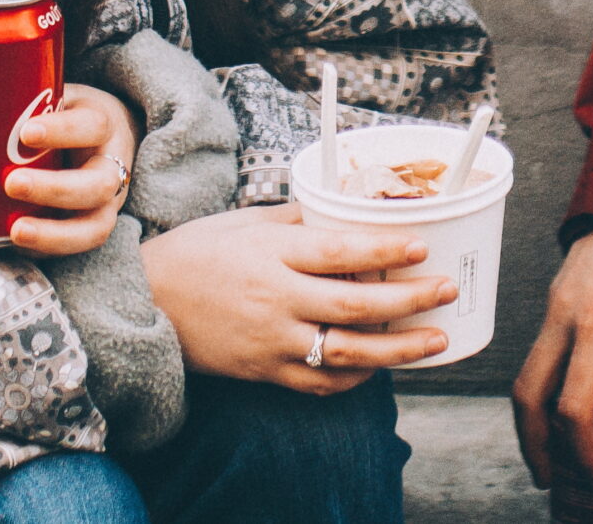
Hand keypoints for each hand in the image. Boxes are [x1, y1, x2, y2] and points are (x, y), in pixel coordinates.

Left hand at [4, 83, 138, 255]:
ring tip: (15, 231)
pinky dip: (45, 249)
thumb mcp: (55, 97)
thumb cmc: (65, 117)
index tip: (26, 132)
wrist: (100, 140)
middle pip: (99, 184)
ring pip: (95, 227)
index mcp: (103, 125)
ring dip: (54, 233)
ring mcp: (106, 203)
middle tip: (11, 183)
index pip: (93, 125)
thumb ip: (24, 98)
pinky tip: (13, 244)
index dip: (63, 131)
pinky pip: (74, 247)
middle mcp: (111, 167)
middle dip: (54, 189)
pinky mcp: (91, 227)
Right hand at [139, 204, 456, 393]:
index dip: (385, 250)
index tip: (422, 246)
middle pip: (355, 305)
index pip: (339, 251)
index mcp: (272, 254)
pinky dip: (355, 378)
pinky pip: (319, 383)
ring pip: (346, 352)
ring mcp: (271, 342)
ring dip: (398, 350)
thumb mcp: (246, 222)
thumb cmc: (198, 252)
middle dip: (409, 300)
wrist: (145, 302)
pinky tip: (381, 366)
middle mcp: (275, 299)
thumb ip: (299, 220)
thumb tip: (349, 209)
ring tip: (436, 340)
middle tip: (447, 289)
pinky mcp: (264, 373)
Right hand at [512, 223, 592, 488]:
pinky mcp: (552, 301)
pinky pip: (536, 356)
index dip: (581, 451)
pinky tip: (560, 409)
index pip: (575, 406)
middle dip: (536, 448)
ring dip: (532, 423)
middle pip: (529, 398)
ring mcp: (553, 308)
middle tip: (556, 479)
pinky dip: (540, 392)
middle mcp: (566, 318)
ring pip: (524, 378)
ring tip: (555, 454)